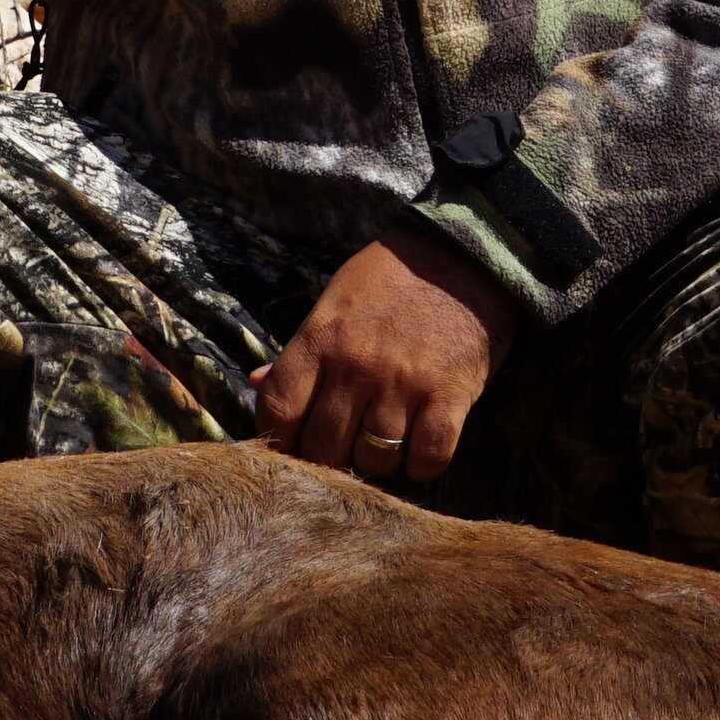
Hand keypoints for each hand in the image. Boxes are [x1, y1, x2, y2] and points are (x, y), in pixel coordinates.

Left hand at [252, 230, 521, 485]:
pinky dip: (423, 466)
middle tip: (344, 451)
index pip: (278, 411)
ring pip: (375, 461)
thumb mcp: (335, 303)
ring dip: (379, 463)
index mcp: (320, 339)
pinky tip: (421, 449)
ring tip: (385, 445)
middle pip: (323, 448)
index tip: (295, 446)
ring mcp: (403, 382)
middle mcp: (356, 365)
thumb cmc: (391, 280)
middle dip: (329, 460)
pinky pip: (428, 459)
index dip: (279, 441)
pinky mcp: (450, 394)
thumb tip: (256, 382)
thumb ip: (299, 349)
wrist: (462, 254)